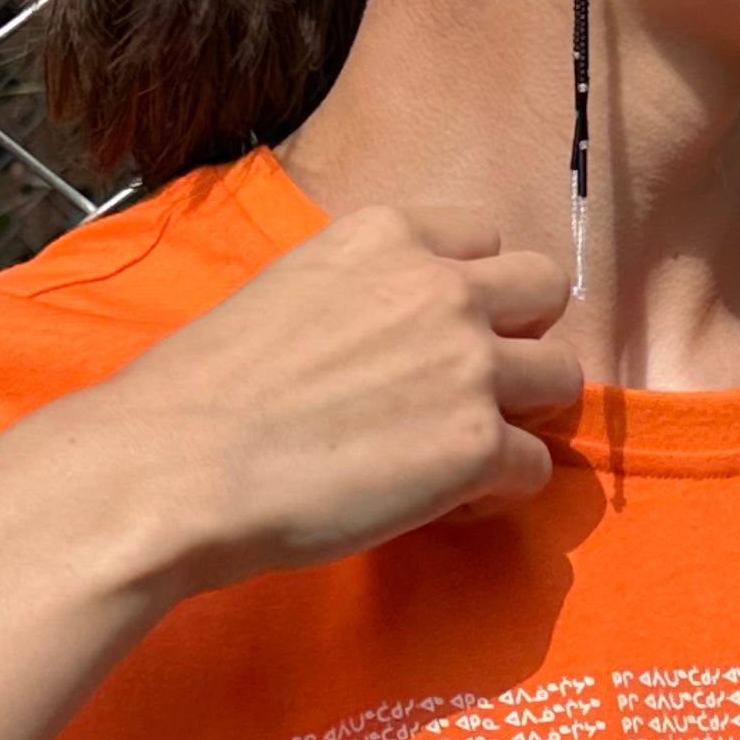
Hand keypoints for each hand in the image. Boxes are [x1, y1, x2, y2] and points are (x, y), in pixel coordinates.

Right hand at [85, 207, 579, 588]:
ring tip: (462, 452)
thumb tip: (380, 342)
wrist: (177, 465)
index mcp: (384, 234)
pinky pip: (534, 467)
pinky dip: (497, 492)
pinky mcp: (477, 445)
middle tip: (472, 387)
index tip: (438, 332)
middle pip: (545, 290)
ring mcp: (467, 363)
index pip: (482, 235)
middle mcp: (440, 284)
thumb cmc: (200, 392)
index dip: (470, 287)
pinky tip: (440, 505)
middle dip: (520, 336)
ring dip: (521, 415)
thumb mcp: (285, 292)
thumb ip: (356, 296)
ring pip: (562, 377)